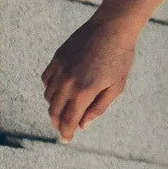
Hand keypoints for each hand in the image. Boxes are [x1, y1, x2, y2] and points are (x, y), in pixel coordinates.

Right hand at [42, 12, 140, 141]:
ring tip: (65, 111)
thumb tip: (83, 125)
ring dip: (54, 106)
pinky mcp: (57, 58)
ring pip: (49, 95)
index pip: (69, 119)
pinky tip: (60, 92)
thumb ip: (99, 107)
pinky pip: (47, 80)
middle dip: (58, 123)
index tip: (67, 139)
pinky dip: (50, 89)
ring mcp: (60, 68)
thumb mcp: (117, 87)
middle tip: (64, 129)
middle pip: (54, 110)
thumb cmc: (120, 58)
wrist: (112, 28)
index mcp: (84, 90)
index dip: (66, 132)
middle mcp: (68, 81)